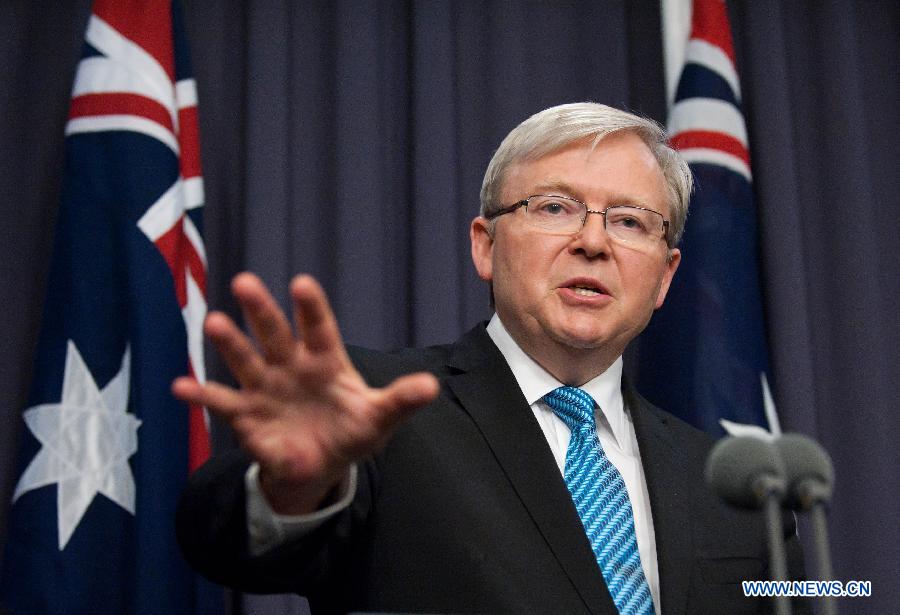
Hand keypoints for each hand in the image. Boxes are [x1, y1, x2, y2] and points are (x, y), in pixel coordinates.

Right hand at [172, 272, 439, 513]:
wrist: (322, 463)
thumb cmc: (352, 430)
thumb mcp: (379, 417)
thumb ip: (400, 401)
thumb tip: (431, 387)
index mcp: (325, 359)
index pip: (319, 327)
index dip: (310, 307)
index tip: (300, 283)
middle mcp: (291, 366)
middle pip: (275, 334)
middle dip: (261, 310)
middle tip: (245, 282)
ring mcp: (265, 388)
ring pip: (245, 361)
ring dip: (229, 343)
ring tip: (213, 322)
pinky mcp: (246, 415)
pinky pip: (221, 403)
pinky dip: (201, 395)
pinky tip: (180, 386)